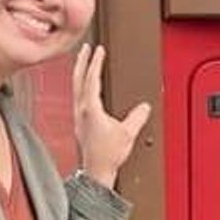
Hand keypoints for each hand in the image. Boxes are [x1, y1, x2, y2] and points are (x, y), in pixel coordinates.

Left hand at [73, 41, 150, 189]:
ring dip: (79, 72)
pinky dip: (81, 85)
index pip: (92, 79)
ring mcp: (78, 116)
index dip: (95, 62)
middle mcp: (81, 110)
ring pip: (75, 87)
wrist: (96, 172)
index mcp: (90, 109)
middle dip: (81, 61)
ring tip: (84, 62)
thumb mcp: (127, 134)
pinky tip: (86, 87)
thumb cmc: (107, 156)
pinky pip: (78, 97)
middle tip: (85, 48)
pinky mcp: (79, 122)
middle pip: (78, 79)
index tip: (99, 50)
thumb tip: (143, 107)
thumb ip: (136, 117)